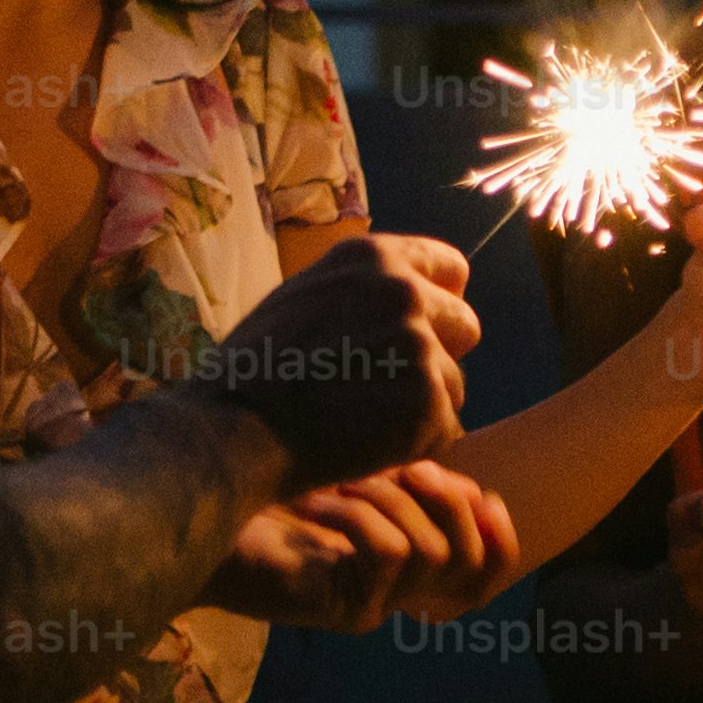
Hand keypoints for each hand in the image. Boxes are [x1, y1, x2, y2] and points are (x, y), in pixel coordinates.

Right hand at [201, 233, 474, 491]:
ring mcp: (419, 347)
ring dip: (421, 406)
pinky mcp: (427, 403)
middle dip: (438, 356)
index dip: (440, 304)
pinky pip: (445, 429)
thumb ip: (363, 290)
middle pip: (466, 326)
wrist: (236, 430)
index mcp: (373, 257)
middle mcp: (404, 292)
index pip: (452, 269)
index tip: (422, 330)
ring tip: (361, 418)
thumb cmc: (258, 370)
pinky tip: (367, 444)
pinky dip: (414, 444)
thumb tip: (410, 289)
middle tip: (387, 386)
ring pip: (453, 384)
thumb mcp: (306, 296)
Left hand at [213, 461, 519, 630]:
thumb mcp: (349, 463)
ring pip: (432, 554)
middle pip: (473, 567)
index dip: (500, 536)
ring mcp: (369, 605)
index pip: (485, 573)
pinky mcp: (340, 608)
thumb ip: (403, 468)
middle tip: (412, 465)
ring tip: (345, 477)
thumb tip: (461, 464)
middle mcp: (394, 592)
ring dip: (393, 500)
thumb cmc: (259, 482)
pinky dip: (360, 516)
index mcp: (402, 562)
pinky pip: (389, 555)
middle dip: (453, 506)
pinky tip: (319, 500)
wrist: (188, 515)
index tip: (481, 489)